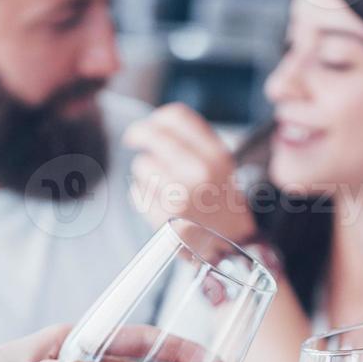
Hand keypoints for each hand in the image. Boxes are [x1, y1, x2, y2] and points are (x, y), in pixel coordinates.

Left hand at [124, 103, 257, 242]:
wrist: (230, 245)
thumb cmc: (219, 201)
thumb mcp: (220, 164)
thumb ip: (193, 141)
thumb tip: (153, 124)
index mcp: (216, 155)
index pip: (177, 117)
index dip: (157, 118)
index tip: (150, 125)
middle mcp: (200, 172)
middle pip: (154, 135)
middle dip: (137, 134)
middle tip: (132, 138)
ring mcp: (180, 195)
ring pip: (142, 165)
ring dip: (145, 173)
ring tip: (163, 186)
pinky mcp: (163, 217)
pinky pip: (136, 193)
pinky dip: (142, 196)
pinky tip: (159, 204)